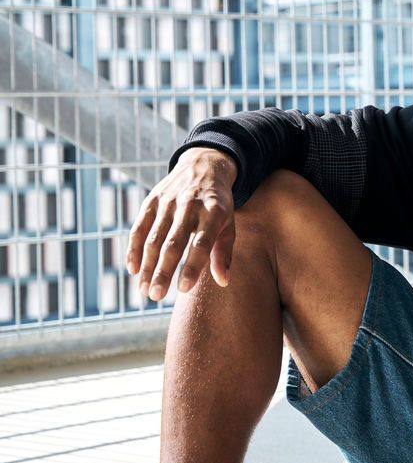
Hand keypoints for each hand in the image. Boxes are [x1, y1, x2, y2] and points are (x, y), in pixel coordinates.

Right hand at [126, 147, 237, 300]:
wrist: (204, 167)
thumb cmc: (219, 205)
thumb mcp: (229, 224)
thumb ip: (224, 253)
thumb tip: (223, 281)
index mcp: (214, 212)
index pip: (202, 243)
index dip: (192, 266)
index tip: (183, 289)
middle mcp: (189, 206)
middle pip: (173, 243)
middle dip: (163, 271)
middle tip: (156, 296)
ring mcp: (168, 202)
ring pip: (153, 238)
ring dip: (147, 265)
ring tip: (145, 290)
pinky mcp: (152, 201)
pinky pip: (139, 228)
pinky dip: (133, 249)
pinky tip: (133, 269)